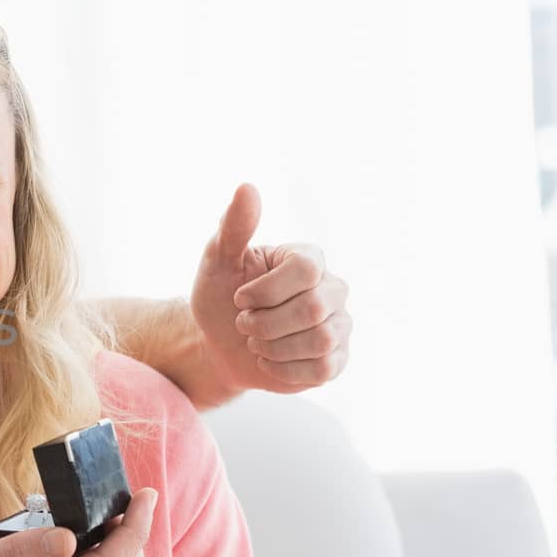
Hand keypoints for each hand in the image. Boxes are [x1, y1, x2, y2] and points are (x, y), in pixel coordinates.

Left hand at [192, 184, 351, 395]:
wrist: (219, 344)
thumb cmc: (220, 297)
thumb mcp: (217, 261)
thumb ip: (234, 226)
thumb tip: (247, 187)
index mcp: (308, 259)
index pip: (305, 270)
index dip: (265, 291)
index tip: (239, 298)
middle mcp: (333, 288)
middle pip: (313, 308)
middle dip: (265, 323)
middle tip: (244, 324)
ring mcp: (340, 324)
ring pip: (320, 340)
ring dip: (273, 347)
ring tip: (256, 341)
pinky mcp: (337, 359)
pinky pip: (322, 367)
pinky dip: (284, 369)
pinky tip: (268, 360)